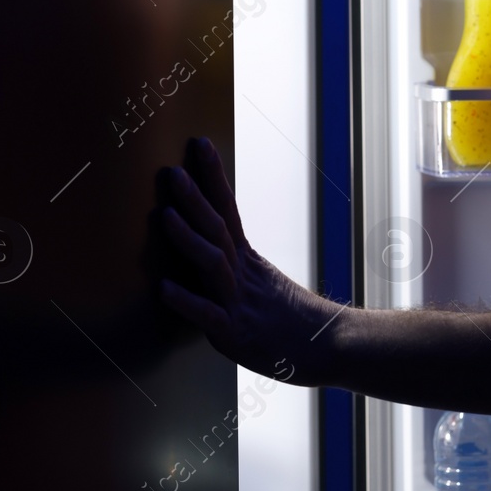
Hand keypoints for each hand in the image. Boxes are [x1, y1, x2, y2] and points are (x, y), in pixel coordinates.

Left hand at [155, 137, 335, 384]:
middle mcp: (243, 274)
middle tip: (173, 171)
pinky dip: (186, 300)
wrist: (328, 346)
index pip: (228, 209)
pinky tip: (163, 288)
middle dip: (195, 199)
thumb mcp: (262, 283)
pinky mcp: (235, 333)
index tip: (199, 144)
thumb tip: (210, 245)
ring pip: (214, 263)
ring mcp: (240, 302)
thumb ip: (235, 266)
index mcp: (248, 260)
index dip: (213, 177)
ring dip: (188, 238)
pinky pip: (208, 314)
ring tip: (165, 216)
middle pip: (218, 229)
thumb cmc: (291, 319)